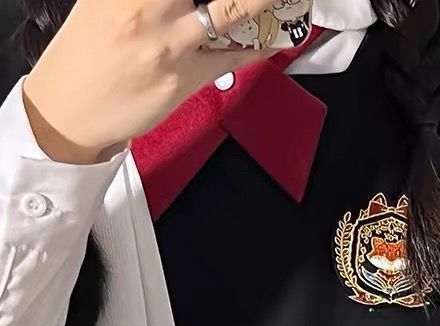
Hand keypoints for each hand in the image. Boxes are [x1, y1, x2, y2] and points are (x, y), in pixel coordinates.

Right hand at [23, 0, 278, 164]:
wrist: (69, 108)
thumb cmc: (85, 53)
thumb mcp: (103, 0)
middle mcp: (147, 6)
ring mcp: (169, 43)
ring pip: (231, 9)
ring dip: (263, 1)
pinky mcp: (184, 78)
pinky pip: (234, 57)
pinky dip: (262, 44)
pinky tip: (278, 34)